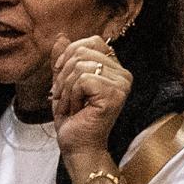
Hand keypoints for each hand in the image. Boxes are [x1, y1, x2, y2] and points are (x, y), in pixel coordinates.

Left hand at [50, 35, 131, 159]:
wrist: (77, 146)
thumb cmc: (73, 119)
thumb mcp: (63, 84)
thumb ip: (63, 60)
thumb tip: (61, 37)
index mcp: (114, 69)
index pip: (93, 41)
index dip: (71, 53)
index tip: (60, 75)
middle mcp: (123, 74)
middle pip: (82, 52)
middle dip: (63, 76)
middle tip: (65, 98)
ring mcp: (121, 84)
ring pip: (79, 66)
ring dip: (66, 90)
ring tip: (72, 106)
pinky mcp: (114, 94)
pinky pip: (82, 80)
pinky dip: (71, 96)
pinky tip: (77, 110)